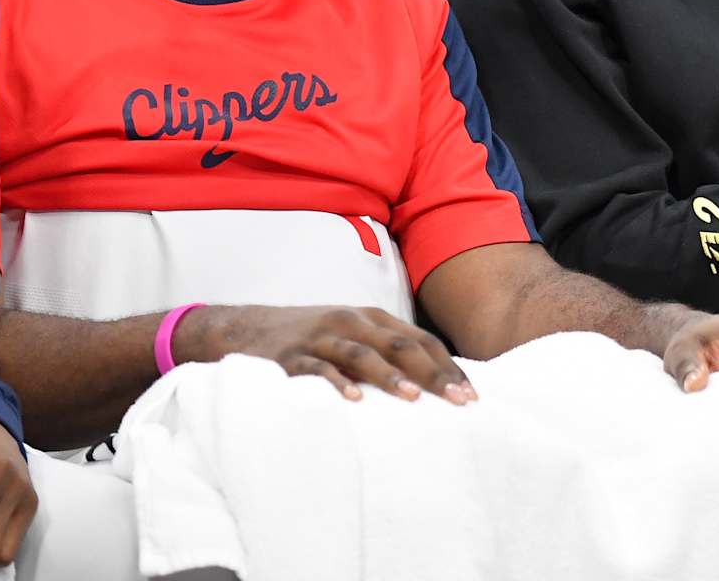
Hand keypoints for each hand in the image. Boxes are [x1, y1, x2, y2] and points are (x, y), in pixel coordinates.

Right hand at [176, 304, 477, 404]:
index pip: (420, 340)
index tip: (472, 394)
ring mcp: (321, 337)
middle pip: (400, 346)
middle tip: (459, 400)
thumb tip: (435, 381)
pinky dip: (335, 382)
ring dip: (389, 376)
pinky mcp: (291, 356)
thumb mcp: (353, 335)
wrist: (245, 328)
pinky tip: (352, 399)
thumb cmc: (312, 337)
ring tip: (413, 397)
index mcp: (371, 318)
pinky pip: (316, 368)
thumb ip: (388, 350)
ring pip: (362, 354)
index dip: (448, 366)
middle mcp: (350, 322)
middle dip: (432, 374)